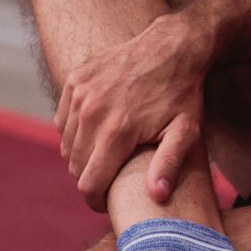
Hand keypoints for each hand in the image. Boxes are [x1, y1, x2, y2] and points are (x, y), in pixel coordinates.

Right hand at [55, 15, 211, 210]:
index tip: (105, 203)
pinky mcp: (74, 80)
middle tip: (109, 176)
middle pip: (75, 166)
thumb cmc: (183, 93)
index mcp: (117, 131)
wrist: (173, 47)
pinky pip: (63, 120)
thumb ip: (169, 163)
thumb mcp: (187, 129)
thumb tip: (157, 195)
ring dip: (82, 154)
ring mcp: (80, 94)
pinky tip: (97, 129)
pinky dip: (75, 130)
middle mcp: (92, 112)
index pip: (89, 183)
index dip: (96, 200)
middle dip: (90, 177)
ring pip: (67, 144)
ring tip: (106, 153)